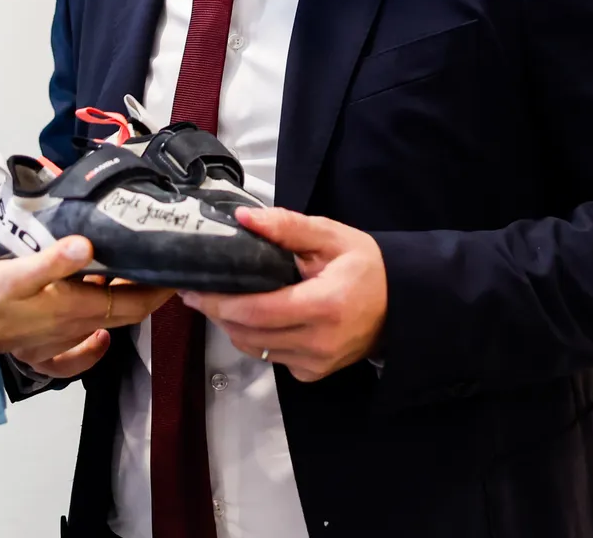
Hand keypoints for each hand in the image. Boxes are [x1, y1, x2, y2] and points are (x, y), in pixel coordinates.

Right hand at [0, 238, 172, 357]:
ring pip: (102, 326)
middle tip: (158, 268)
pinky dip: (90, 350)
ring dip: (120, 307)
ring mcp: (55, 343)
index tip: (176, 271)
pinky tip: (97, 339)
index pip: (133, 304)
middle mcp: (71, 329)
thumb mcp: (18, 270)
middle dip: (146, 294)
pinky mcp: (37, 351)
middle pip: (124, 315)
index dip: (159, 290)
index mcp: (73, 309)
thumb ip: (55, 260)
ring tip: (128, 280)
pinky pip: (72, 359)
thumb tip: (88, 245)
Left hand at [181, 207, 387, 382]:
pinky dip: (254, 338)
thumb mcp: (331, 236)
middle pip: (248, 334)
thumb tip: (244, 218)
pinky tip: (251, 317)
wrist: (400, 305)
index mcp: (325, 306)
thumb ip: (287, 227)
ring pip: (254, 349)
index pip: (257, 311)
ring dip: (231, 326)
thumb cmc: (365, 267)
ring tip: (217, 300)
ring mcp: (316, 363)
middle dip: (216, 312)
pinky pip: (270, 357)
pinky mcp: (313, 374)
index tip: (193, 287)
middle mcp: (319, 342)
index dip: (219, 302)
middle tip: (196, 290)